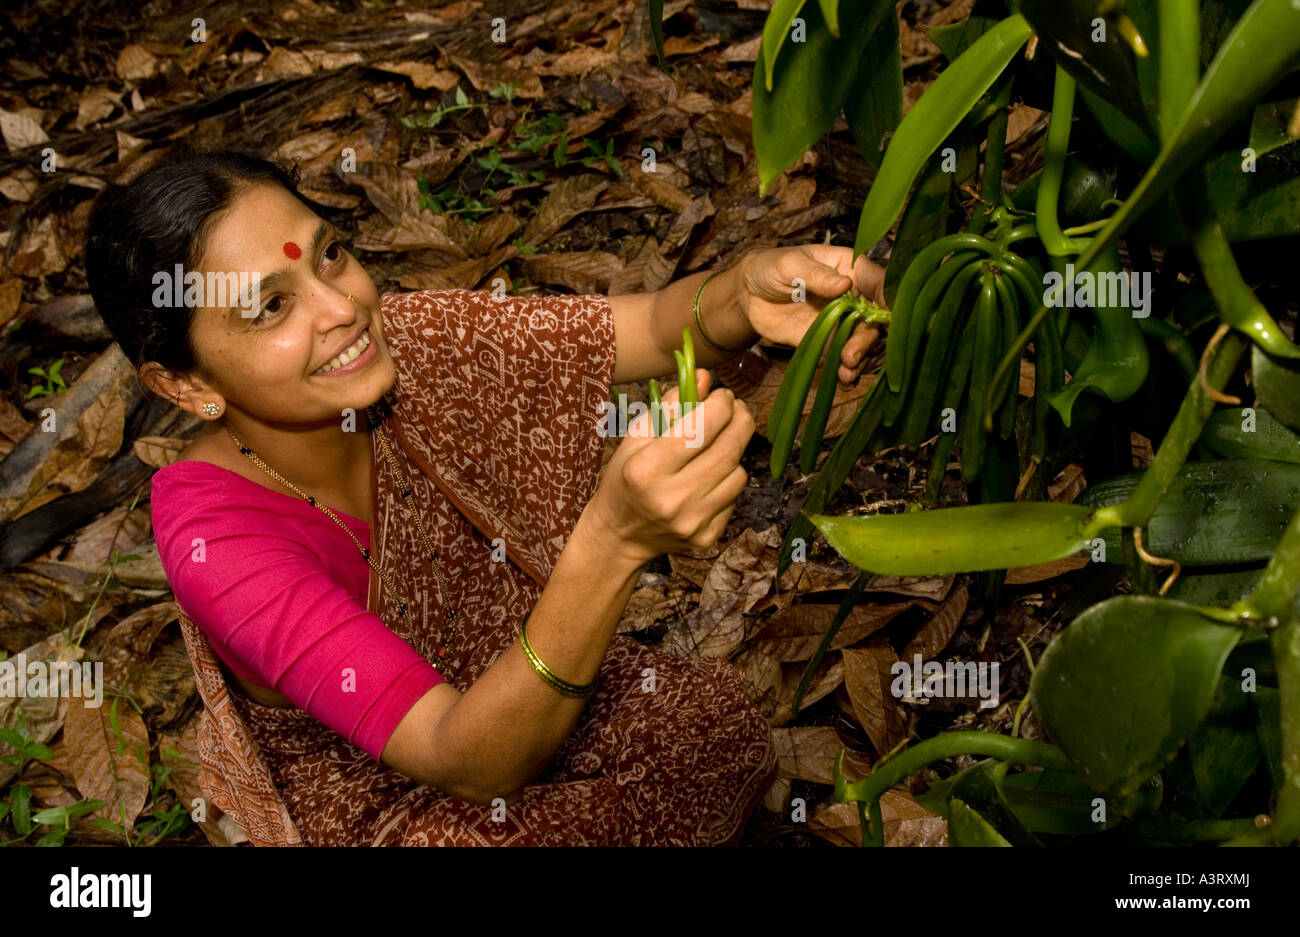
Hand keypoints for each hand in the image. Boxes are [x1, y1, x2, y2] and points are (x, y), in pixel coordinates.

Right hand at [582, 374, 753, 566]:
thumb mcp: (636, 437)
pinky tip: (709, 478)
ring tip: (716, 447)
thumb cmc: (625, 479)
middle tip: (738, 409)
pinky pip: (734, 497)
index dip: (721, 405)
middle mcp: (672, 499)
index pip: (701, 428)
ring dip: (734, 453)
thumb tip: (704, 377)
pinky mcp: (707, 537)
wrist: (620, 536)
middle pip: (729, 450)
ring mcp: (692, 522)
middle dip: (741, 421)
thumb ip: (671, 405)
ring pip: (739, 474)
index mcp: (647, 470)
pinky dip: (727, 481)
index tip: (723, 395)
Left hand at [736, 244, 886, 387]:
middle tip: (851, 355)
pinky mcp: (829, 341)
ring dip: (859, 358)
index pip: (878, 282)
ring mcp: (843, 320)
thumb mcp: (790, 264)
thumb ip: (816, 274)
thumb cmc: (771, 267)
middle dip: (867, 339)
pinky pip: (843, 357)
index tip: (890, 318)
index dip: (889, 299)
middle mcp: (854, 296)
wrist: (748, 295)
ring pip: (862, 341)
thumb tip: (844, 285)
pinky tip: (843, 381)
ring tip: (846, 371)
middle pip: (874, 319)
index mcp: (850, 269)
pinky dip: (847, 371)